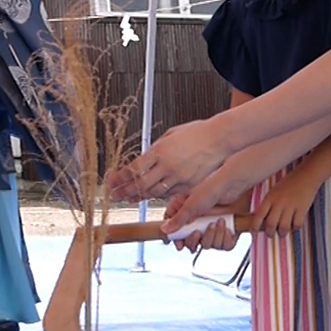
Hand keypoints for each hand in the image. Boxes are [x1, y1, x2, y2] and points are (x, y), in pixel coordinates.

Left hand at [109, 118, 228, 200]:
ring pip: (153, 192)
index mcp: (159, 151)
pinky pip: (169, 194)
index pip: (132, 169)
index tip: (111, 183)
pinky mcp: (188, 184)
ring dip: (139, 196)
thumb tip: (145, 158)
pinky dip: (157, 195)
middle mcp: (167, 166)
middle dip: (124, 191)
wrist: (219, 139)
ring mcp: (178, 177)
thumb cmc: (197, 133)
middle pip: (139, 184)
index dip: (119, 179)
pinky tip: (151, 194)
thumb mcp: (170, 134)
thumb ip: (156, 148)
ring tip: (130, 198)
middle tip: (116, 195)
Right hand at [159, 153, 255, 236]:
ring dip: (212, 237)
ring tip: (216, 223)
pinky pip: (222, 244)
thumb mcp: (191, 205)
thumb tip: (164, 229)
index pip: (175, 228)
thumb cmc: (211, 189)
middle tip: (197, 234)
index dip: (175, 238)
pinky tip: (226, 228)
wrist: (233, 185)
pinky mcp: (223, 229)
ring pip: (206, 243)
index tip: (178, 245)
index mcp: (185, 211)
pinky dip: (225, 239)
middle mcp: (197, 219)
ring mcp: (210, 224)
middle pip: (190, 240)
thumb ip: (177, 220)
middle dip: (193, 240)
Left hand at [252, 172, 318, 235]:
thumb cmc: (289, 183)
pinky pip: (297, 224)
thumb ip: (269, 204)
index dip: (255, 226)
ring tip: (282, 233)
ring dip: (282, 233)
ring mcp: (291, 206)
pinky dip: (295, 227)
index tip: (253, 231)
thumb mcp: (274, 191)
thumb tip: (264, 220)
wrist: (307, 175)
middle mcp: (279, 203)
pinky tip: (295, 224)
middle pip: (270, 224)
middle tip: (270, 234)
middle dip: (269, 233)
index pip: (259, 215)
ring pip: (283, 227)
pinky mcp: (302, 209)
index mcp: (270, 198)